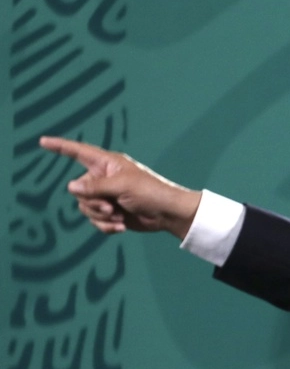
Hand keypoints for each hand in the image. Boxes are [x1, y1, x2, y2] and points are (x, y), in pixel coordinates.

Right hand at [40, 136, 201, 239]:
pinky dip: (106, 225)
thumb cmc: (150, 192)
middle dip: (92, 202)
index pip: (79, 152)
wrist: (167, 214)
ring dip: (100, 215)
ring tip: (118, 215)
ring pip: (85, 207)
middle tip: (111, 206)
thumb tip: (71, 187)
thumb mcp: (121, 186)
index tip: (43, 142)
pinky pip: (95, 221)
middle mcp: (103, 178)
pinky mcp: (110, 213)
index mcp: (107, 164)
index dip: (60, 147)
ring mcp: (106, 196)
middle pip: (79, 190)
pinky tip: (121, 226)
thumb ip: (94, 187)